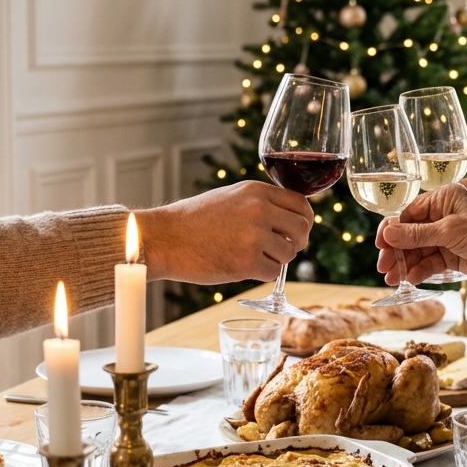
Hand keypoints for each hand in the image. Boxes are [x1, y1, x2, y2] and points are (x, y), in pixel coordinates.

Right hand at [133, 180, 313, 283]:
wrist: (163, 238)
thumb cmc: (192, 221)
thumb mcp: (229, 198)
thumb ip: (259, 204)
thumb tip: (289, 219)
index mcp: (256, 191)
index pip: (301, 204)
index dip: (303, 221)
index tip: (296, 231)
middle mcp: (259, 210)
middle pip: (302, 230)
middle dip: (295, 243)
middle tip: (280, 250)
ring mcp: (254, 236)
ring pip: (289, 254)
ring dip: (275, 260)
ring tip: (251, 257)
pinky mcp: (246, 262)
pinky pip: (273, 273)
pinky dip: (262, 274)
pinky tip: (242, 267)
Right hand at [375, 183, 466, 302]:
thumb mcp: (450, 231)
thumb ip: (417, 234)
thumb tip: (388, 232)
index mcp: (446, 198)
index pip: (410, 212)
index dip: (393, 228)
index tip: (380, 244)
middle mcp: (446, 215)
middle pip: (412, 233)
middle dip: (397, 250)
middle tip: (383, 266)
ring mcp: (450, 236)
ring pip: (420, 249)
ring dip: (406, 263)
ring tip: (392, 278)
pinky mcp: (455, 255)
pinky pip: (431, 262)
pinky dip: (421, 271)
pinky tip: (411, 280)